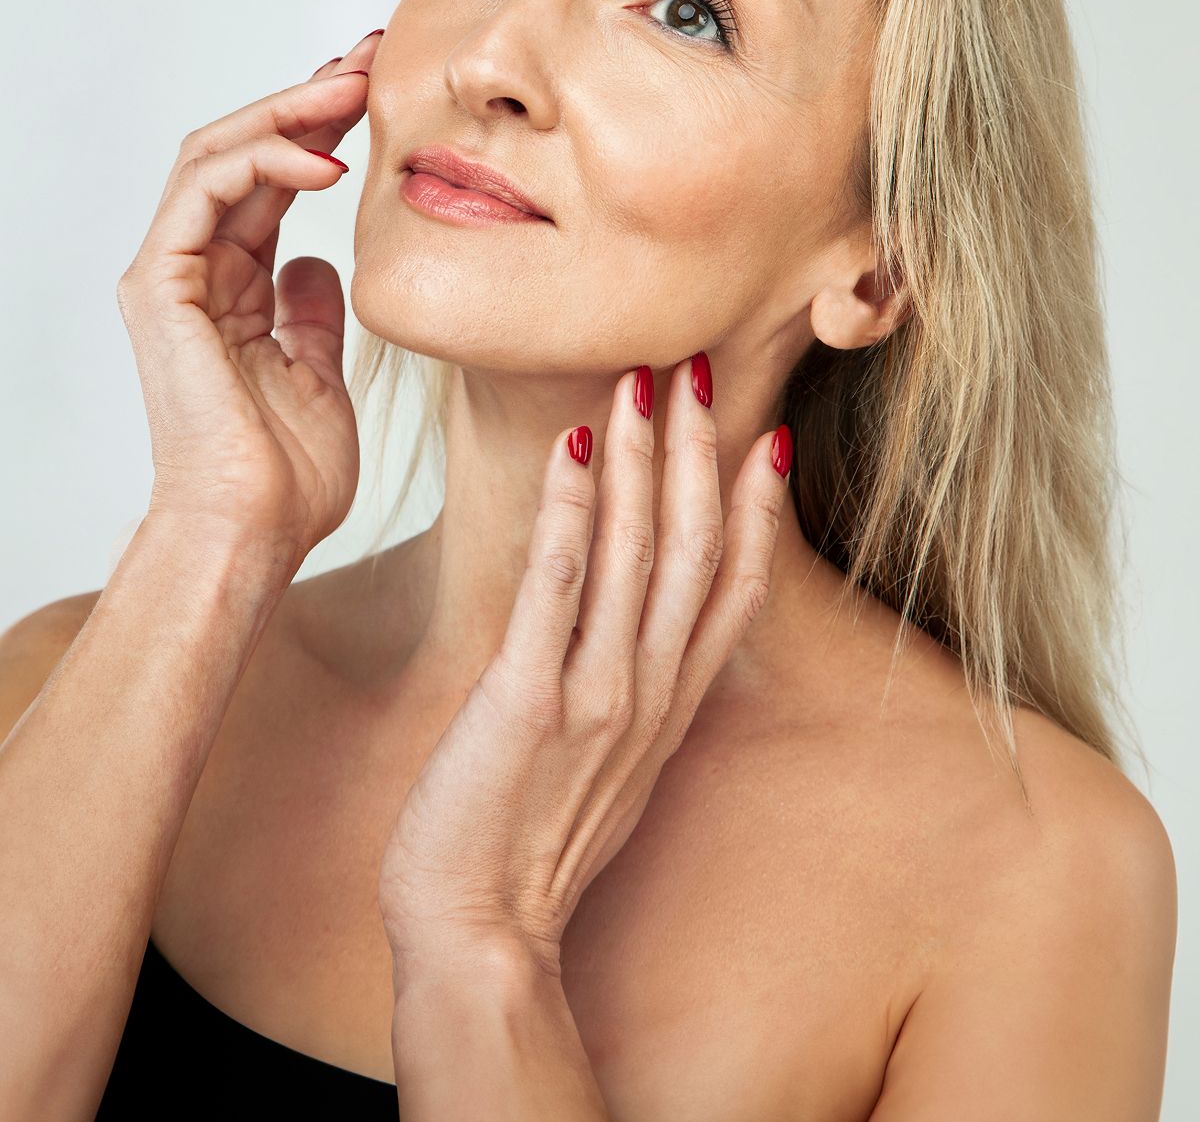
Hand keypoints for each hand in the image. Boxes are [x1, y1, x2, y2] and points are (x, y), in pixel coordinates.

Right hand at [116, 30, 381, 563]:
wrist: (252, 534)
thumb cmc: (288, 477)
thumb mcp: (319, 374)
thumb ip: (312, 313)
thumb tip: (319, 263)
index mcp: (232, 290)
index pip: (272, 183)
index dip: (323, 129)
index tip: (383, 91)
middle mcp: (194, 271)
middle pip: (245, 152)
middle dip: (309, 97)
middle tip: (373, 56)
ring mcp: (170, 275)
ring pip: (218, 153)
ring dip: (290, 111)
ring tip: (357, 85)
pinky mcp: (159, 285)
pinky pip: (204, 190)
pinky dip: (264, 162)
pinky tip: (327, 162)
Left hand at [377, 355, 791, 982]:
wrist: (481, 936)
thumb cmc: (530, 842)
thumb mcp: (608, 764)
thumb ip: (630, 691)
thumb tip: (623, 628)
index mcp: (671, 706)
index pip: (737, 589)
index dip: (758, 509)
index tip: (766, 438)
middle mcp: (650, 693)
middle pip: (696, 551)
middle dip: (700, 454)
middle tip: (699, 369)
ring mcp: (596, 696)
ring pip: (639, 555)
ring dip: (644, 461)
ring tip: (643, 383)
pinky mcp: (529, 702)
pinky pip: (557, 587)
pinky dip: (569, 510)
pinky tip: (571, 448)